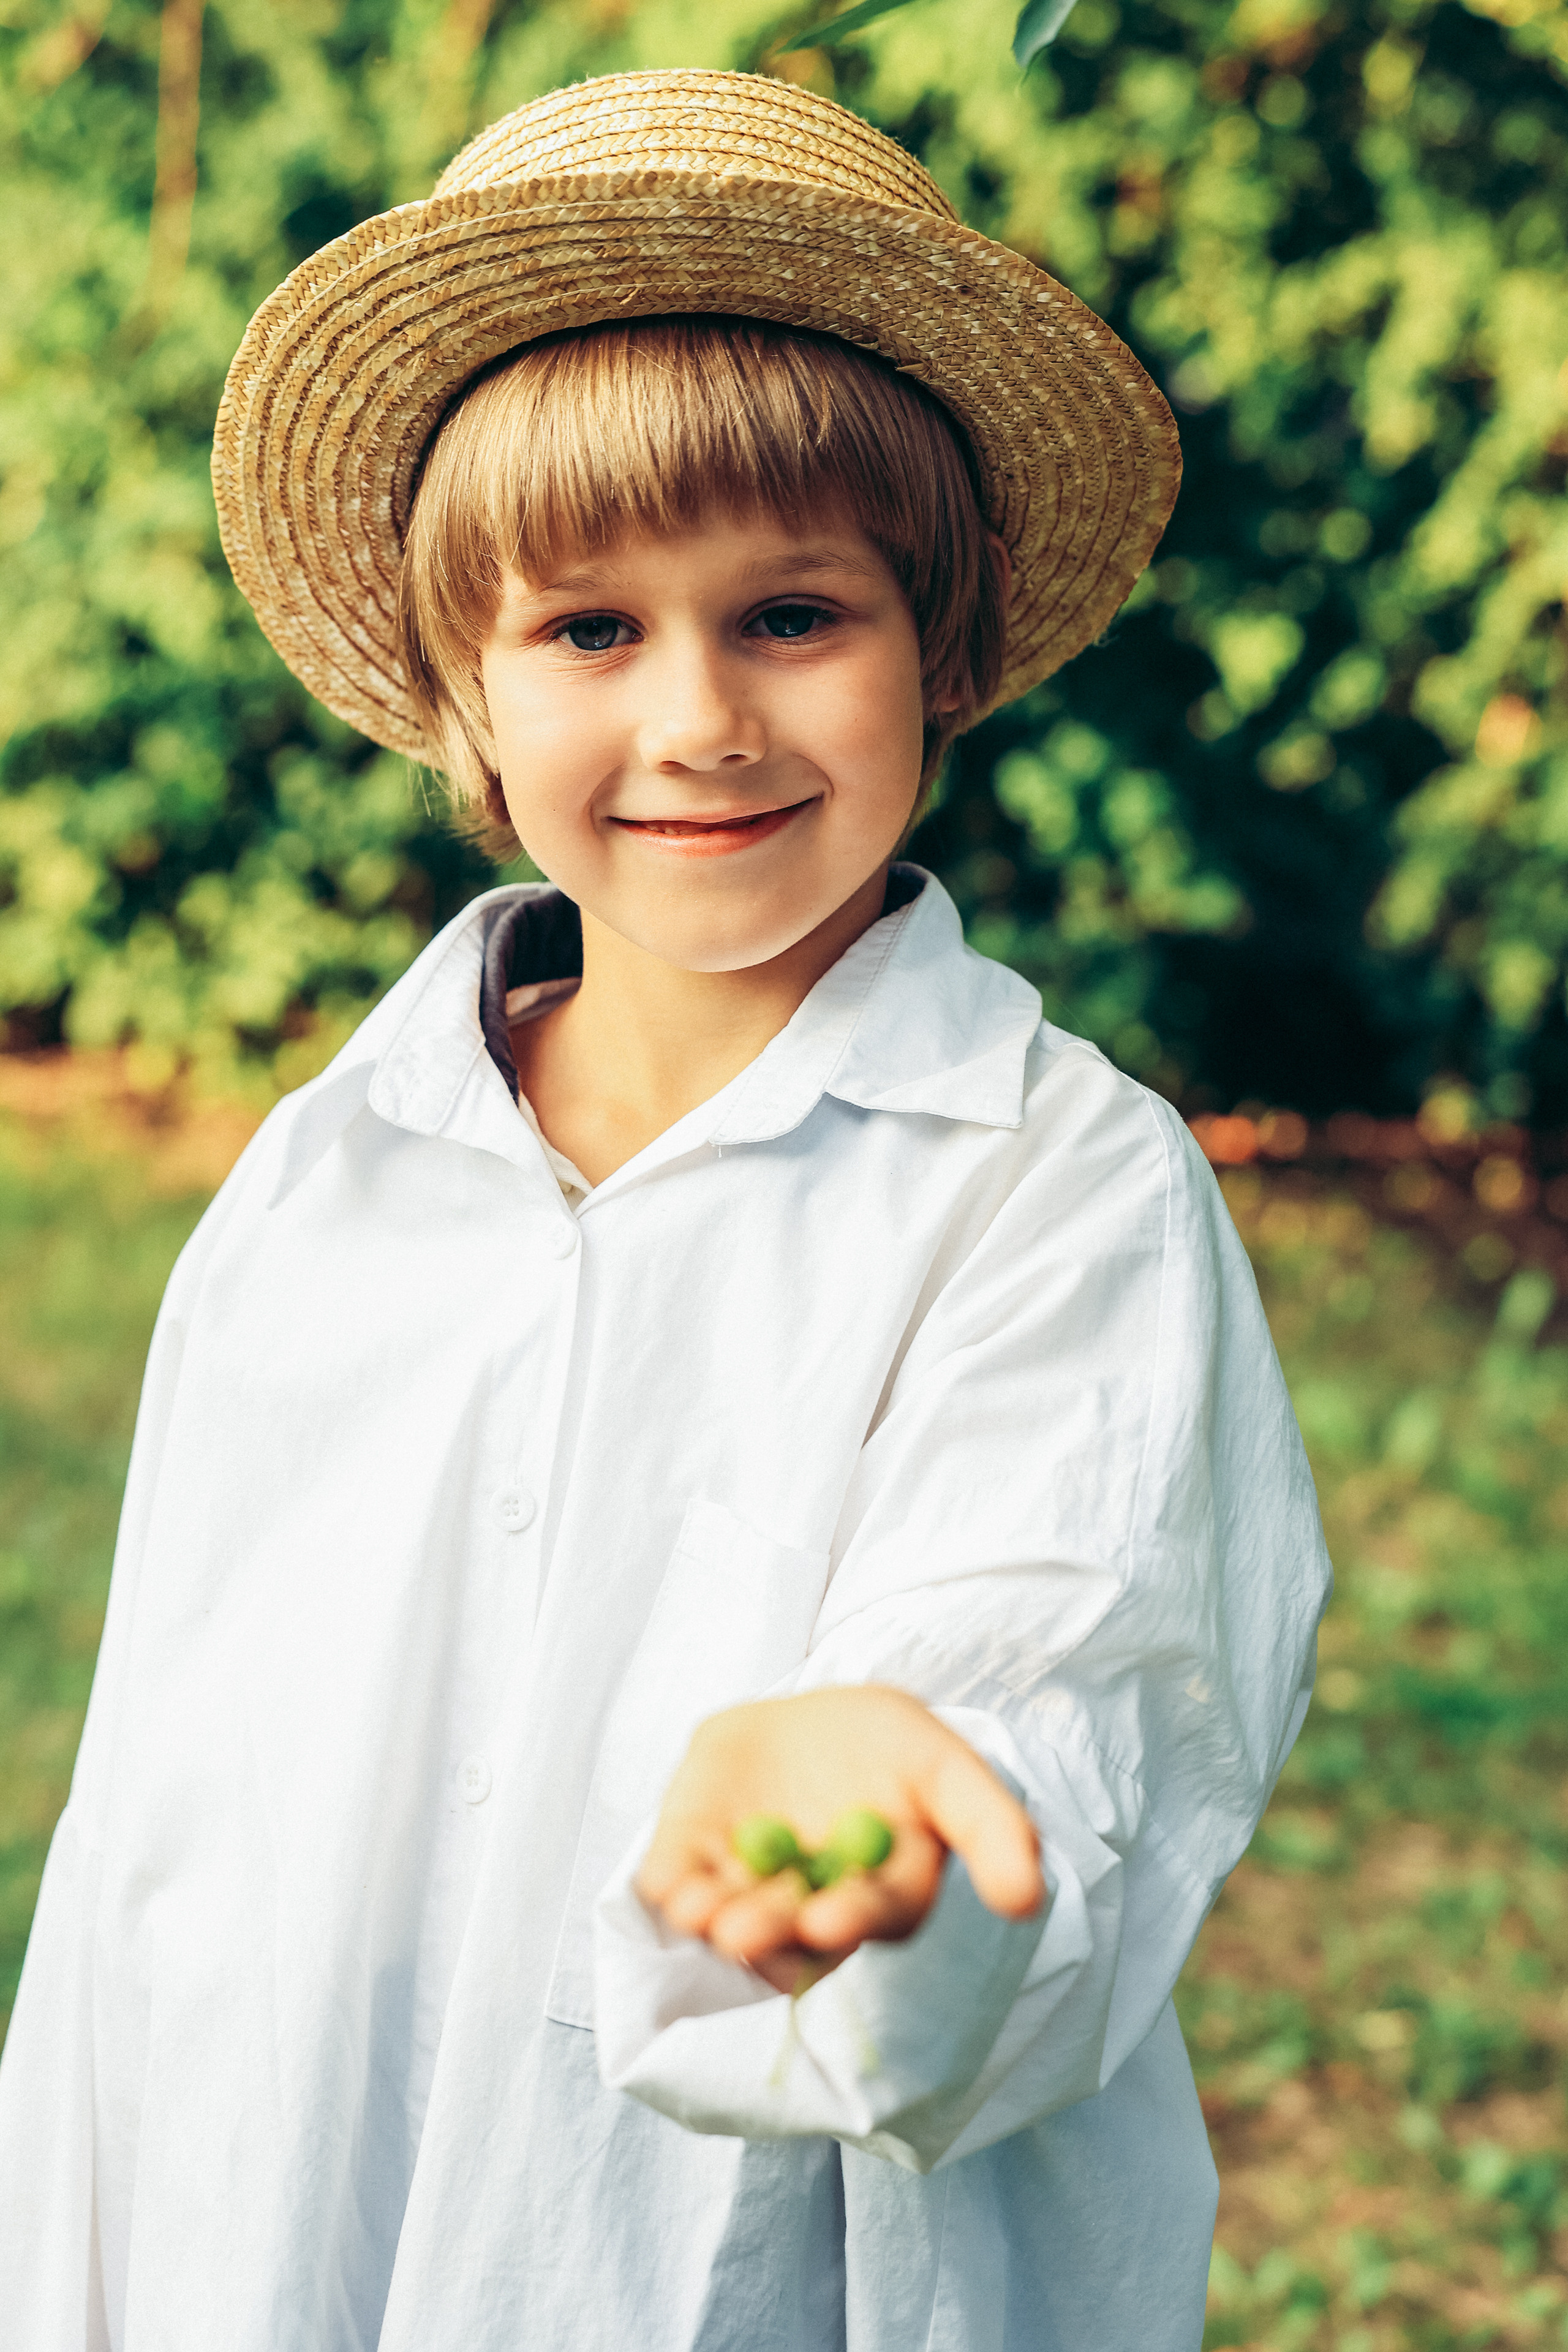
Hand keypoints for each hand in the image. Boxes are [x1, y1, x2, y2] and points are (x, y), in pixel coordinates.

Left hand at [635, 1686, 1043, 1993]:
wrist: (816, 1714)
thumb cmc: (892, 1749)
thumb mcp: (948, 1769)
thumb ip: (993, 1830)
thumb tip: (1027, 1900)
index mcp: (877, 1896)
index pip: (866, 1917)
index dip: (849, 1919)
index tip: (831, 1919)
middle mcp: (808, 1909)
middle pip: (789, 1932)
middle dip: (769, 1931)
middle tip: (747, 1930)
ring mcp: (746, 1888)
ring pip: (728, 1918)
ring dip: (715, 1921)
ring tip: (706, 1914)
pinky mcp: (692, 1858)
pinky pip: (675, 1885)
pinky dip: (671, 1889)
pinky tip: (672, 1889)